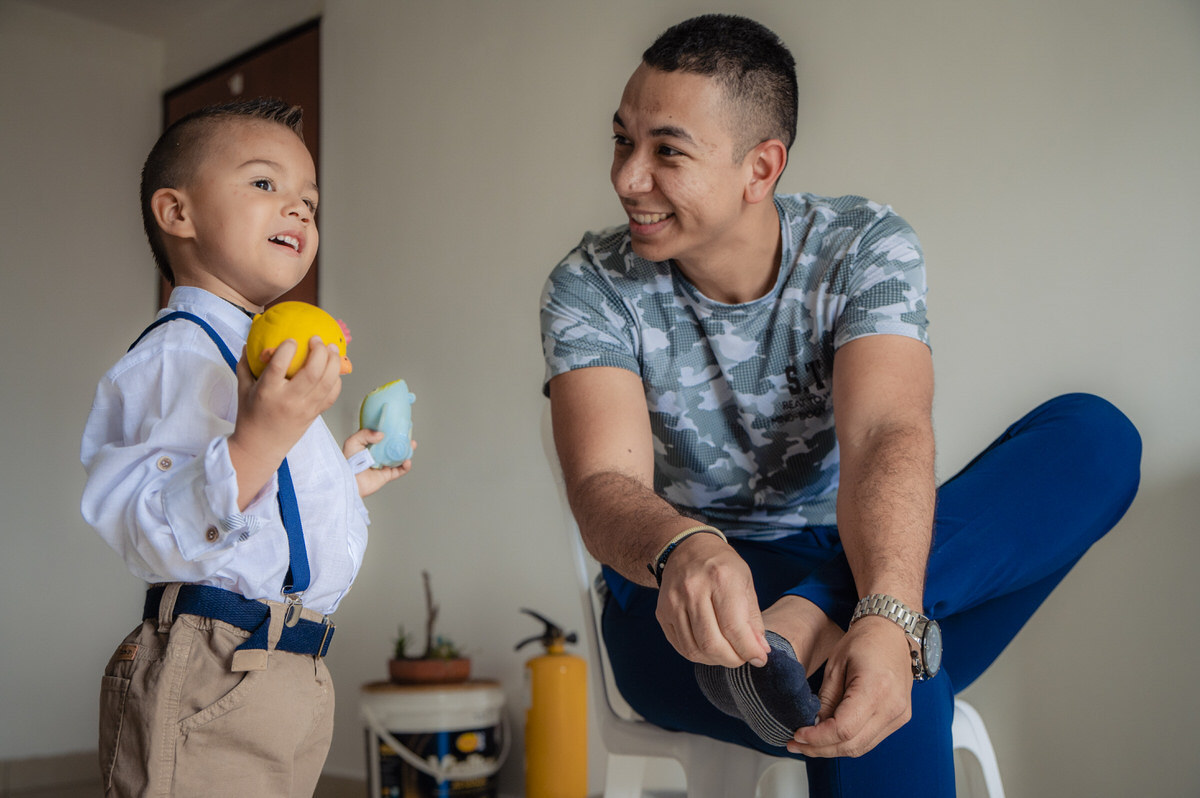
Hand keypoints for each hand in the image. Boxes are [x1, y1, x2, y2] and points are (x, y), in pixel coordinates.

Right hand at [230, 337, 343, 476]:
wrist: (261, 446)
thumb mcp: (243, 389)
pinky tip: (334, 369)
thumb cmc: (251, 416)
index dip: (288, 349)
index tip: (292, 340)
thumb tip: (249, 343)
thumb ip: (245, 365)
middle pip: (312, 372)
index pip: (279, 366)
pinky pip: (332, 395)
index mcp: (268, 391)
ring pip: (327, 382)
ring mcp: (305, 408)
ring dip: (333, 362)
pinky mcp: (315, 414)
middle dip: (319, 351)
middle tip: (317, 339)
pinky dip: (336, 380)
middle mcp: (289, 400)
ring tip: (331, 348)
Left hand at [344, 429, 414, 496]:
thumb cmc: (348, 462)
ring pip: (399, 457)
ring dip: (407, 451)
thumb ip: (365, 434)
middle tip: (408, 435)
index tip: (397, 425)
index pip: (382, 436)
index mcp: (369, 446)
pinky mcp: (387, 475)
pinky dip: (406, 466)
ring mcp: (383, 465)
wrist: (350, 481)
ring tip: (412, 445)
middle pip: (393, 446)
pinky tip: (407, 460)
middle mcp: (377, 455)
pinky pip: (400, 470)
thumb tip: (381, 435)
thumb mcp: (353, 442)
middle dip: (402, 440)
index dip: (390, 431)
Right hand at [655, 534, 770, 667]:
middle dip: (732, 659)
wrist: (685, 548)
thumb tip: (760, 652)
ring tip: (727, 654)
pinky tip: (709, 649)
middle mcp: (693, 589)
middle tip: (743, 658)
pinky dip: (698, 654)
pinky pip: (680, 646)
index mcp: (720, 578)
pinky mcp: (662, 612)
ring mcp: (674, 601)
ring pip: (694, 649)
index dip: (749, 650)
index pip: (734, 628)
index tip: (760, 659)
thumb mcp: (745, 582)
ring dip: (715, 660)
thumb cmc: (721, 566)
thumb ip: (753, 619)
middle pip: (711, 643)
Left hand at [788, 616, 913, 757]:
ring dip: (832, 750)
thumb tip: (813, 725)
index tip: (797, 735)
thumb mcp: (836, 665)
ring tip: (807, 744)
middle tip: (796, 744)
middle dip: (820, 749)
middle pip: (852, 744)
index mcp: (876, 689)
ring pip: (861, 748)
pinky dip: (848, 742)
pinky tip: (829, 738)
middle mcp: (893, 707)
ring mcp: (899, 715)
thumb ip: (826, 698)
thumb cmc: (864, 641)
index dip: (818, 737)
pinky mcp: (899, 718)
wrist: (891, 633)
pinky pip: (870, 740)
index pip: (843, 729)